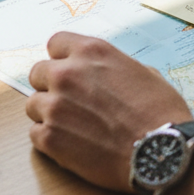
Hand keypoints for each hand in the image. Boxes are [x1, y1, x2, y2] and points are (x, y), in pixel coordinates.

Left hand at [26, 32, 189, 190]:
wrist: (160, 151)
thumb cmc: (160, 112)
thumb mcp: (143, 73)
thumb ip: (112, 68)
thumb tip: (103, 75)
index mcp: (91, 52)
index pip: (56, 43)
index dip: (63, 58)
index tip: (69, 69)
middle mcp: (68, 74)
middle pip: (38, 73)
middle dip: (51, 85)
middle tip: (71, 101)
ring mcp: (55, 106)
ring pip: (33, 104)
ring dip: (49, 113)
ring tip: (73, 126)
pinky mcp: (49, 138)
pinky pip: (35, 133)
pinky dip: (49, 139)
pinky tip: (72, 143)